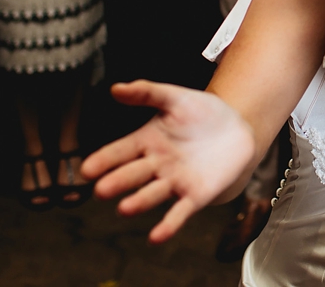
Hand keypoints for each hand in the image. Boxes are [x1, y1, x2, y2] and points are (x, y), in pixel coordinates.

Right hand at [81, 80, 255, 243]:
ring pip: (153, 194)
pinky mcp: (195, 195)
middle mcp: (156, 165)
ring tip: (125, 209)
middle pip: (133, 174)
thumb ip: (148, 93)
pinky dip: (168, 225)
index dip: (104, 161)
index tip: (87, 170)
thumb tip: (115, 88)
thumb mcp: (177, 98)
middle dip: (117, 182)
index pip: (120, 152)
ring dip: (139, 202)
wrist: (238, 129)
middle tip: (101, 190)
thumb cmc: (203, 113)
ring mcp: (174, 181)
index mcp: (146, 141)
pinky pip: (179, 212)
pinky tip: (156, 236)